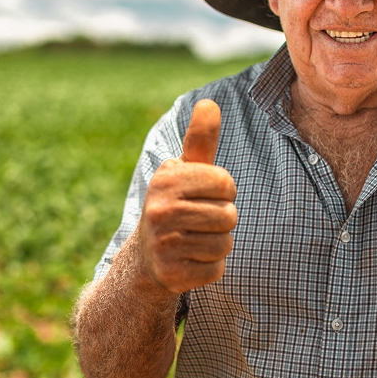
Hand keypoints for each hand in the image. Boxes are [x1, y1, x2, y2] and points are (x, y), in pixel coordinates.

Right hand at [137, 99, 237, 293]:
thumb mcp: (185, 170)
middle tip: (199, 220)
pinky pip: (216, 270)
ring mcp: (163, 244)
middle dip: (222, 220)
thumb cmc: (177, 203)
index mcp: (166, 179)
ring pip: (225, 244)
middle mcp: (159, 210)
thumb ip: (200, 139)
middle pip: (229, 216)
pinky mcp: (170, 274)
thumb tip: (210, 103)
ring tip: (195, 239)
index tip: (203, 195)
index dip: (223, 191)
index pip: (226, 183)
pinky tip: (190, 260)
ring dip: (218, 244)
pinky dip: (210, 267)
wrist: (147, 256)